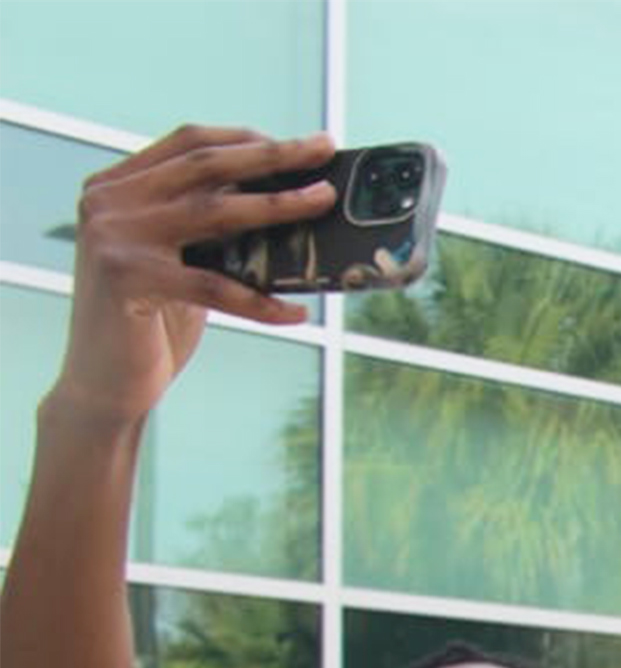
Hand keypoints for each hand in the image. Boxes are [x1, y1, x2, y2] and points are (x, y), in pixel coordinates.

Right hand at [58, 127, 330, 424]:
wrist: (105, 383)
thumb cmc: (153, 323)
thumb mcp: (181, 262)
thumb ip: (210, 229)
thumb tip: (290, 204)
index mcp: (116, 186)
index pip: (188, 144)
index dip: (247, 138)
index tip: (301, 143)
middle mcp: (107, 201)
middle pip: (206, 165)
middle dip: (273, 156)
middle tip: (323, 149)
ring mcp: (112, 237)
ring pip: (214, 211)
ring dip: (279, 206)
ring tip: (324, 201)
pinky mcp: (126, 279)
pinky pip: (214, 286)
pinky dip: (261, 301)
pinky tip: (297, 312)